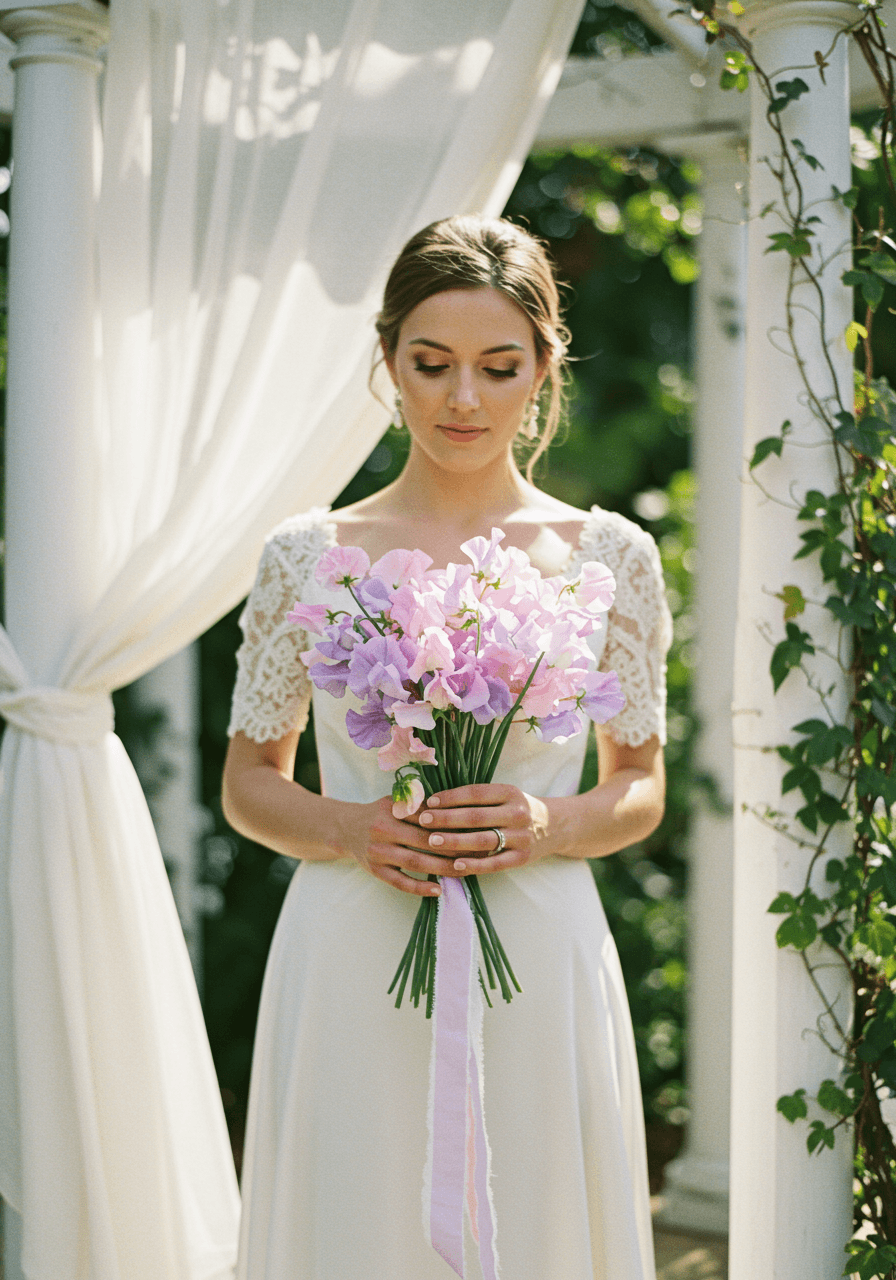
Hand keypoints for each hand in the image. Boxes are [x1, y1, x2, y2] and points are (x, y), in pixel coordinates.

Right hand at [343, 795, 465, 896]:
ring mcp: (379, 852)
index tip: (474, 829)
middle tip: (477, 853)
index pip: (428, 818)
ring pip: (415, 863)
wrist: (344, 828)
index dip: (452, 824)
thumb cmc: (378, 813)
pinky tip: (438, 890)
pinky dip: (419, 887)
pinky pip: (400, 882)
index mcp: (392, 810)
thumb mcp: (395, 802)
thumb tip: (454, 811)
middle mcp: (384, 830)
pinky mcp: (375, 870)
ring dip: (442, 869)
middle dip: (453, 848)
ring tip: (464, 871)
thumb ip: (419, 806)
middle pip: (425, 841)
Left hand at [412, 783, 551, 874]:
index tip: (429, 801)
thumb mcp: (504, 797)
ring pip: (482, 840)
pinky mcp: (521, 858)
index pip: (475, 793)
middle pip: (476, 816)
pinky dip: (474, 865)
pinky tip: (455, 865)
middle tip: (423, 820)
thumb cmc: (516, 810)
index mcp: (510, 792)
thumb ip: (477, 800)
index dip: (450, 797)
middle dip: (446, 818)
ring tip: (432, 841)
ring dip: (454, 841)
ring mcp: (521, 837)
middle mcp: (517, 813)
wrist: (554, 827)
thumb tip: (435, 801)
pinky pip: (494, 863)